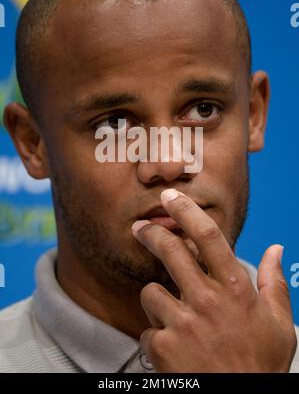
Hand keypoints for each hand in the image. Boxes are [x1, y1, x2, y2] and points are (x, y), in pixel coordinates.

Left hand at [132, 188, 296, 372]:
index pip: (208, 235)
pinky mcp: (162, 347)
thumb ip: (274, 282)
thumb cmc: (261, 363)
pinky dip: (156, 336)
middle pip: (170, 250)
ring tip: (172, 315)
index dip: (187, 210)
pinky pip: (148, 329)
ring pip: (151, 291)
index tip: (172, 197)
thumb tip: (276, 249)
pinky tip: (173, 347)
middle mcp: (207, 300)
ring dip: (157, 299)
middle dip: (151, 234)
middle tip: (141, 228)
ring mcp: (182, 323)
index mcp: (236, 289)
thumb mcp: (279, 323)